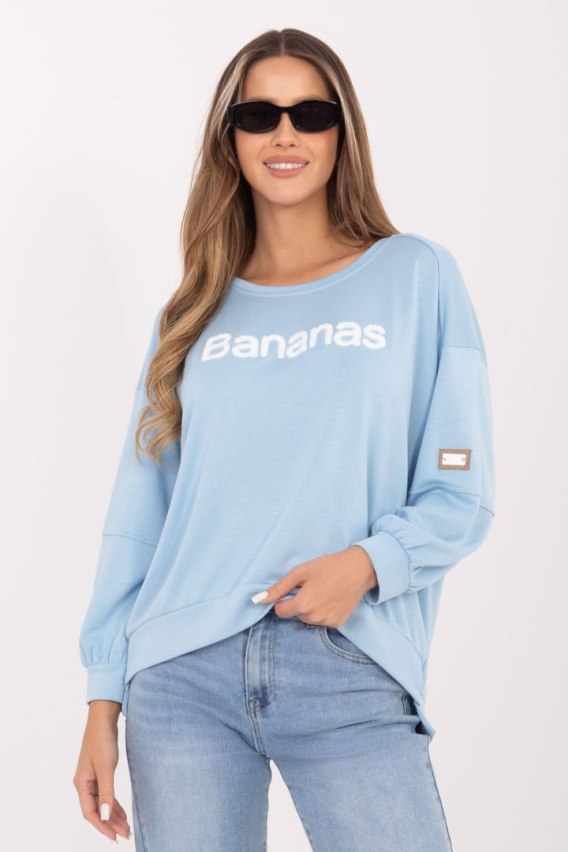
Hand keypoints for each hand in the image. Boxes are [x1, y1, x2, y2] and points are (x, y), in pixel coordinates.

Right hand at [73, 701, 131, 841]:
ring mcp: (92, 779)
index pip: (90, 813)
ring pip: (102, 804)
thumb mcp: (106, 767)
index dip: (102, 827)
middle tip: (126, 834)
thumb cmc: (102, 740)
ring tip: (126, 827)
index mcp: (82, 784)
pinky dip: (113, 804)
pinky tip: (121, 812)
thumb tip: (105, 815)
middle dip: (110, 824)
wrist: (103, 719)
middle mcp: (84, 783)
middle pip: (96, 810)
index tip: (115, 837)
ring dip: (113, 816)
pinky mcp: (100, 773)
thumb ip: (106, 792)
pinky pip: (105, 794)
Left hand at [252, 546, 377, 626]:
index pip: (280, 611)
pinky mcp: (338, 623)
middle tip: (312, 587)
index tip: (295, 589)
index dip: (284, 599)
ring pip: (308, 619)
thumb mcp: (300, 572)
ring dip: (310, 608)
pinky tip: (331, 598)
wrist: (359, 569)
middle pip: (295, 615)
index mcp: (303, 605)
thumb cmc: (329, 567)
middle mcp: (314, 618)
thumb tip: (256, 600)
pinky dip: (323, 611)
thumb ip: (278, 588)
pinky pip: (322, 620)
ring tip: (323, 591)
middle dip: (298, 603)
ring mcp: (327, 622)